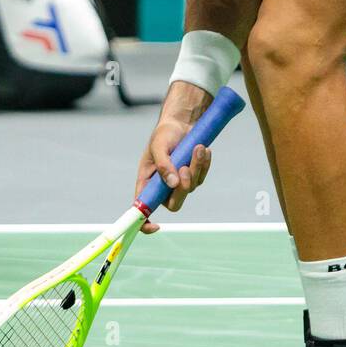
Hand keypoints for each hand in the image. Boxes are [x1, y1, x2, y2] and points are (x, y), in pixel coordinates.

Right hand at [136, 92, 213, 218]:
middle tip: (186, 168)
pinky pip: (201, 177)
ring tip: (197, 148)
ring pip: (190, 188)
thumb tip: (173, 184)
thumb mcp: (159, 146)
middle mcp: (162, 186)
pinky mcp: (193, 175)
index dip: (145, 223)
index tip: (155, 226)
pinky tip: (203, 149)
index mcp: (147, 182)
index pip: (142, 209)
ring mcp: (179, 182)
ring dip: (196, 168)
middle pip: (174, 204)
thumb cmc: (165, 132)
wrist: (182, 120)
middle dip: (182, 188)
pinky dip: (204, 164)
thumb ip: (164, 165)